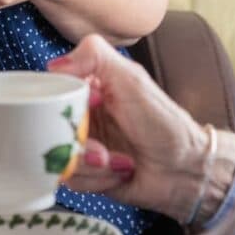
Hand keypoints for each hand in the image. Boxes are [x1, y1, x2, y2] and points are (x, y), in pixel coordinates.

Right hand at [46, 34, 210, 221]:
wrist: (185, 167)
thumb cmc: (162, 119)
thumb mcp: (131, 78)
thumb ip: (94, 55)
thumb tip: (54, 65)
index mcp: (87, 86)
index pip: (51, 89)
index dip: (60, 102)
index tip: (86, 106)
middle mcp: (81, 115)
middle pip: (49, 127)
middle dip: (76, 142)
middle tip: (100, 147)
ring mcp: (82, 145)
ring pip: (59, 155)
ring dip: (90, 163)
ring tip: (116, 160)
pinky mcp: (86, 174)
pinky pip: (72, 179)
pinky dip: (96, 178)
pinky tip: (120, 170)